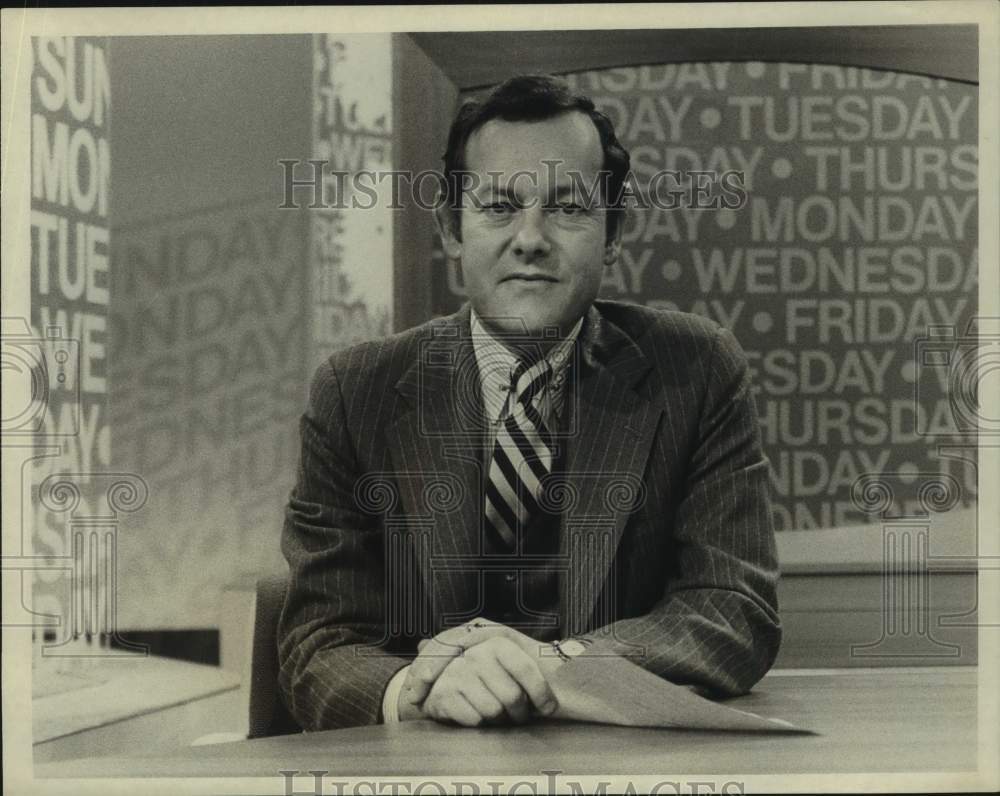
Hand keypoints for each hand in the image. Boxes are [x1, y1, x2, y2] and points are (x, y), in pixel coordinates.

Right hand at [397, 618, 560, 725]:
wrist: (445, 683)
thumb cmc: (488, 676)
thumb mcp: (511, 660)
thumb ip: (538, 660)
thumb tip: (575, 661)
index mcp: (497, 643)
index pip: (527, 670)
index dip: (542, 694)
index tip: (549, 709)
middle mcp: (476, 654)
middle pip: (512, 697)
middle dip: (519, 713)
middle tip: (516, 715)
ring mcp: (457, 673)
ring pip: (493, 712)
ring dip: (498, 720)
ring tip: (495, 713)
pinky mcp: (443, 694)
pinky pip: (474, 721)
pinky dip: (478, 724)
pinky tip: (475, 714)